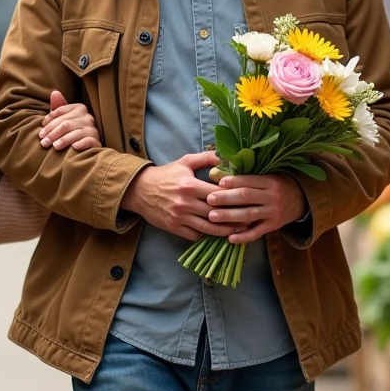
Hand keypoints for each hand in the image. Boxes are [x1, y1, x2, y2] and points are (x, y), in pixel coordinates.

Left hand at [38, 90, 101, 150]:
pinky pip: (89, 141)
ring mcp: (93, 129)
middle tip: (43, 142)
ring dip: (63, 140)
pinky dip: (81, 144)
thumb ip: (58, 108)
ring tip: (54, 147)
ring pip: (75, 133)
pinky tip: (73, 147)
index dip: (49, 122)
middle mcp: (87, 117)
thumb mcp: (64, 119)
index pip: (60, 112)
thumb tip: (54, 92)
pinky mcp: (96, 142)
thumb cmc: (71, 131)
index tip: (41, 132)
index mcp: (79, 108)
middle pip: (66, 123)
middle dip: (52, 133)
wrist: (86, 147)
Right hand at [119, 152, 245, 240]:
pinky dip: (207, 235)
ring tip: (239, 230)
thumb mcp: (184, 162)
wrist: (139, 190)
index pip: (218, 193)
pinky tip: (218, 233)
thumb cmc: (165, 175)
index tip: (246, 198)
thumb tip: (225, 155)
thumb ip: (206, 158)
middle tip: (250, 217)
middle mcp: (184, 203)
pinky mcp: (173, 228)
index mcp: (189, 185)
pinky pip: (195, 235)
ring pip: (208, 228)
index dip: (234, 196)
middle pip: (216, 212)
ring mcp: (179, 217)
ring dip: (225, 230)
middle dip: (234, 216)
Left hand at [205, 174, 306, 244]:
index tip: (218, 183)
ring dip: (229, 216)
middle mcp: (272, 197)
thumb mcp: (266, 175)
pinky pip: (257, 233)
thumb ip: (243, 176)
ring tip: (212, 217)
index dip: (234, 182)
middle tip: (209, 200)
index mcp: (270, 181)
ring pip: (249, 215)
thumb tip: (215, 173)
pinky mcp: (273, 226)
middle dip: (226, 198)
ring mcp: (273, 213)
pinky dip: (244, 237)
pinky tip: (230, 238)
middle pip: (247, 197)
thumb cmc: (277, 184)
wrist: (301, 199)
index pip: (249, 181)